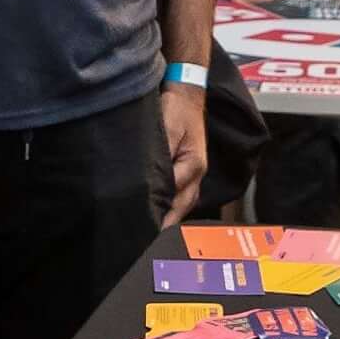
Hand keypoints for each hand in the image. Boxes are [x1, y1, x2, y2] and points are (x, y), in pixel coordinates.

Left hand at [159, 81, 207, 223]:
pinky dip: (168, 208)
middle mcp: (195, 176)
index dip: (158, 217)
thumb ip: (160, 157)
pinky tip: (157, 216)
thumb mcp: (165, 130)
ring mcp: (193, 175)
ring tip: (149, 236)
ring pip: (180, 206)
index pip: (173, 200)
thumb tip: (153, 184)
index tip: (146, 233)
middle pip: (179, 210)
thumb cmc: (176, 109)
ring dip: (167, 219)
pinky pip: (178, 197)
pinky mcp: (187, 172)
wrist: (186, 94)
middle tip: (144, 244)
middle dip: (163, 226)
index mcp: (192, 167)